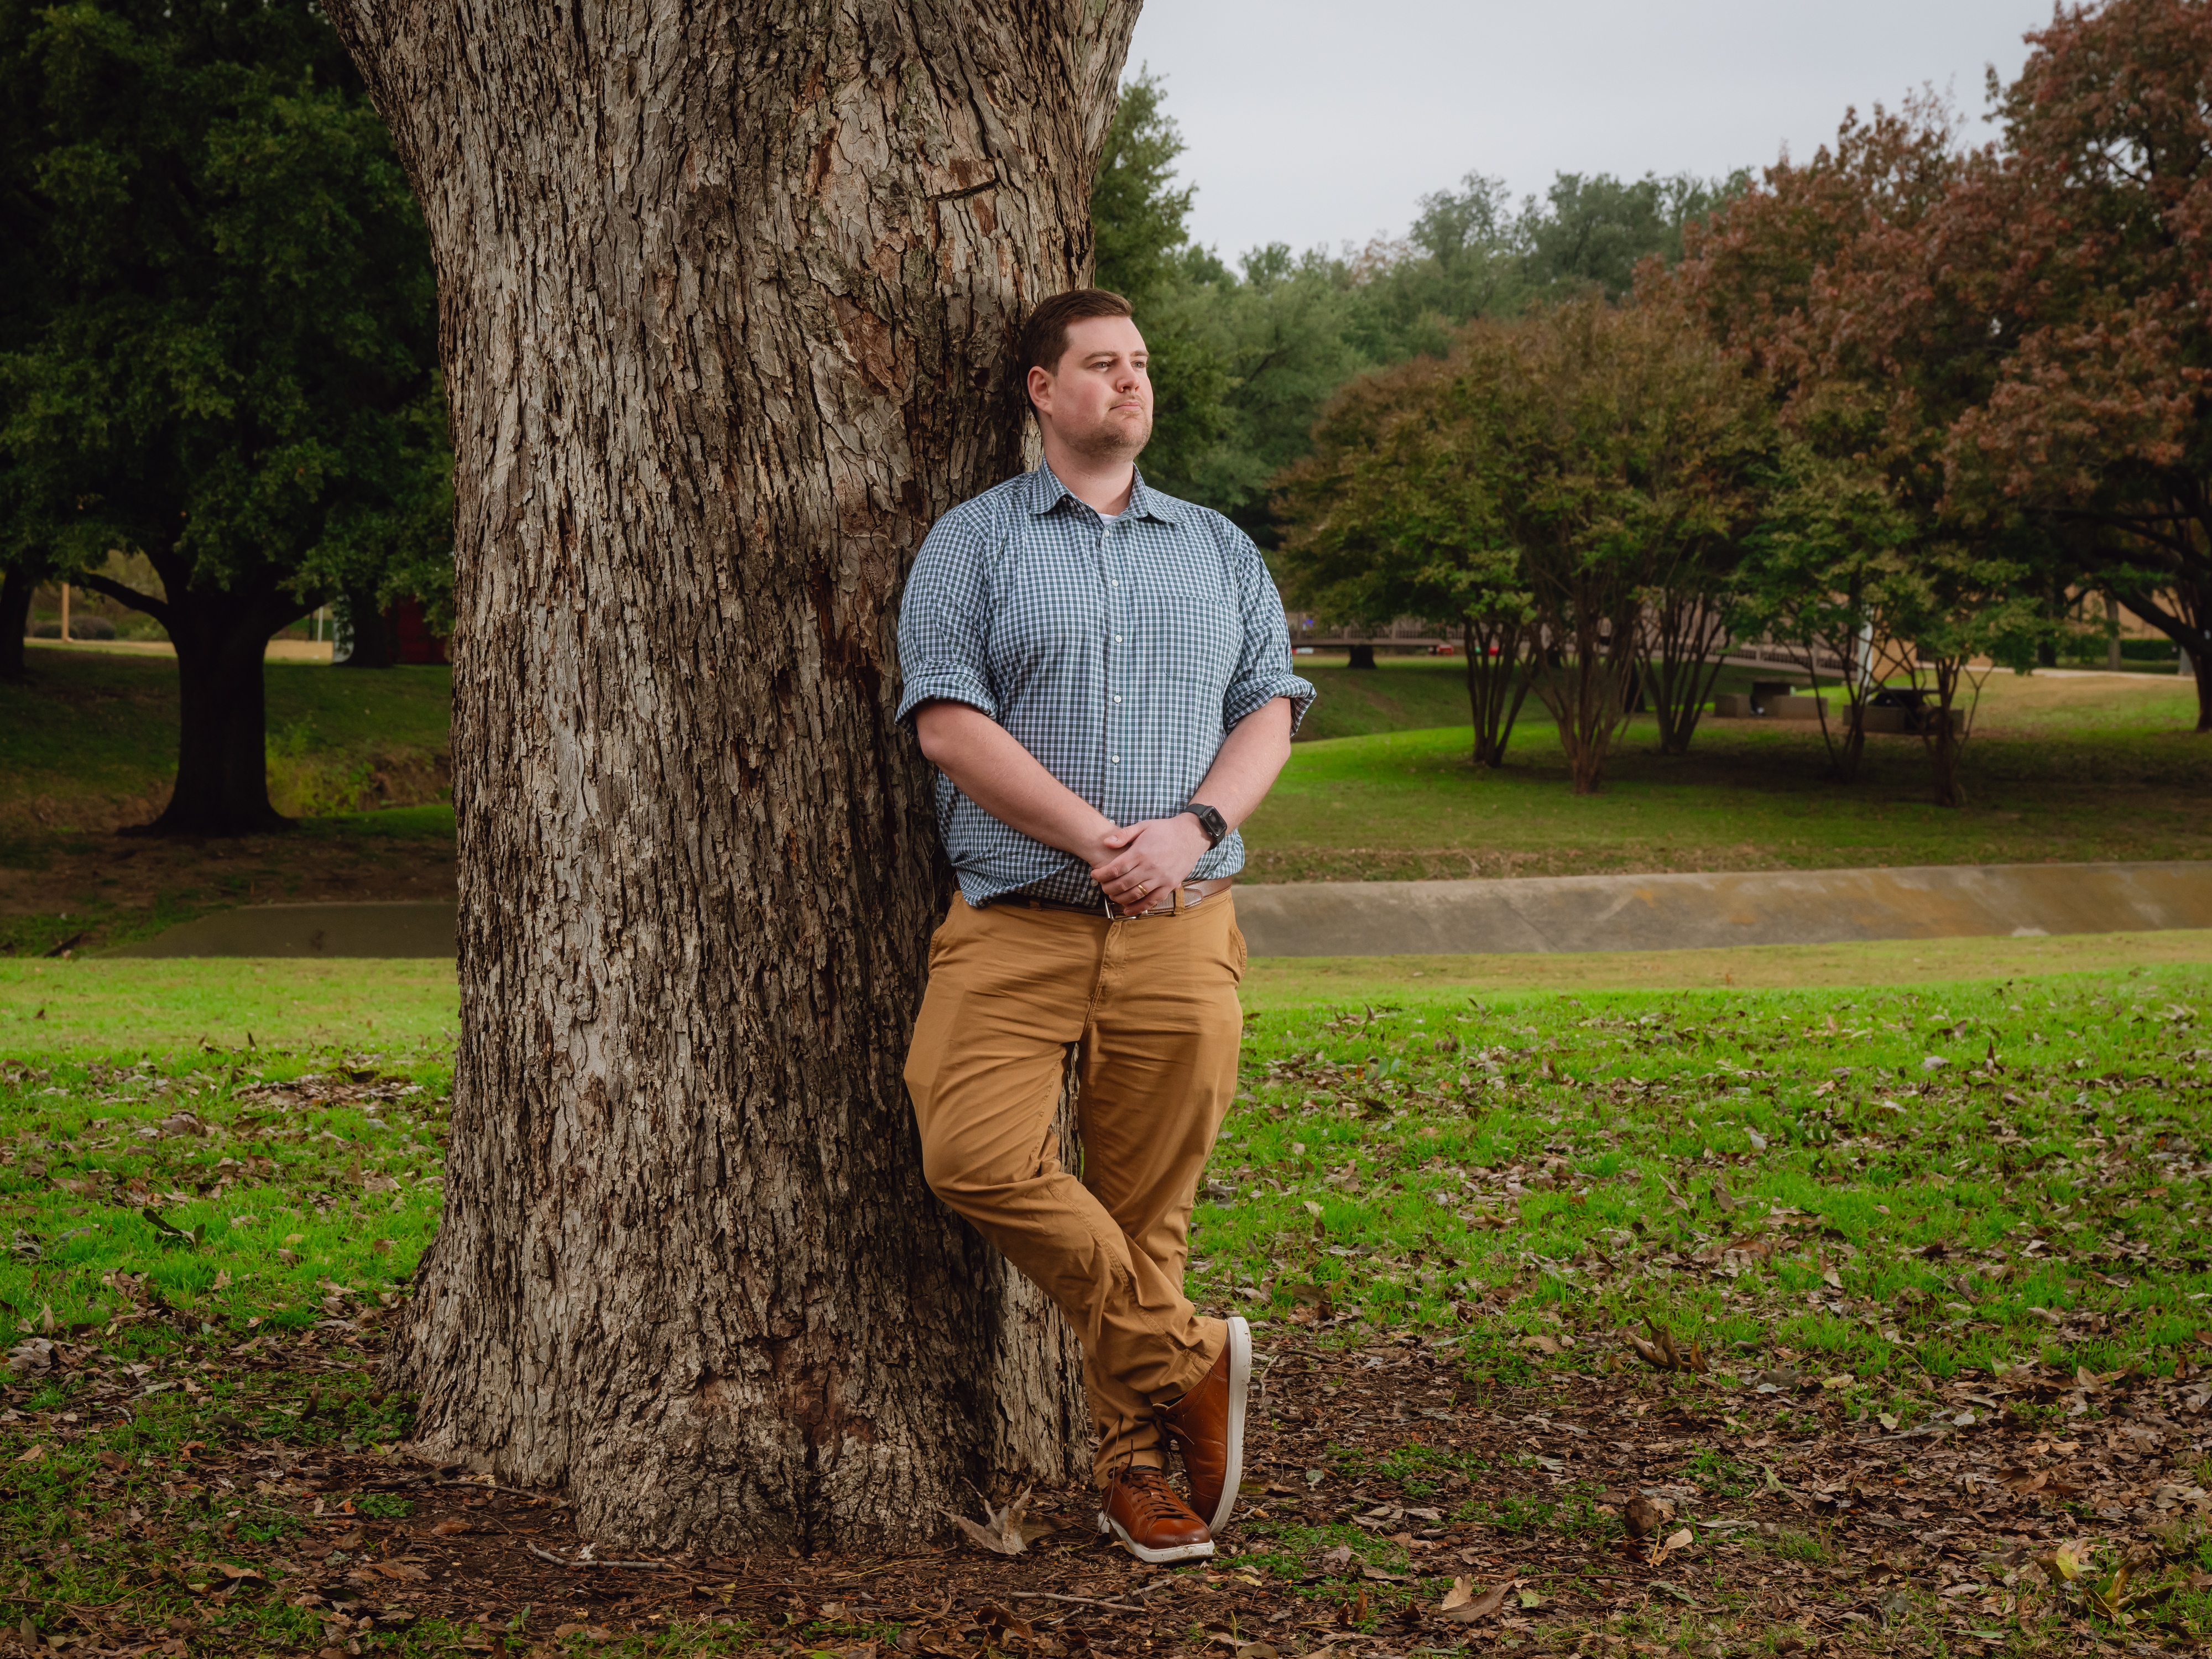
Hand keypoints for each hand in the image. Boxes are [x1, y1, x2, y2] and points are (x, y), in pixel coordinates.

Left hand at [1090, 814, 1209, 914]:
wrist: (1191, 835)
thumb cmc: (1165, 830)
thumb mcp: (1143, 825)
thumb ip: (1123, 835)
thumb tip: (1106, 843)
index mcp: (1141, 852)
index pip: (1115, 869)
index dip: (1101, 874)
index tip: (1095, 875)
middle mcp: (1150, 867)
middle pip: (1122, 884)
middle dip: (1108, 887)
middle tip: (1102, 886)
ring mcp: (1161, 878)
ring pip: (1135, 894)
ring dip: (1120, 898)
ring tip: (1112, 895)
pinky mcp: (1170, 885)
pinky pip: (1152, 901)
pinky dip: (1138, 907)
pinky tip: (1128, 909)